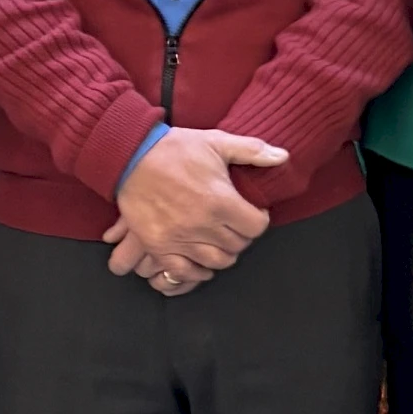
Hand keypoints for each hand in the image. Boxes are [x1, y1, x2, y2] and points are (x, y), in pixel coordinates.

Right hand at [105, 127, 287, 292]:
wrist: (130, 156)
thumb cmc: (175, 148)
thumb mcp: (216, 141)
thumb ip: (252, 151)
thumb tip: (282, 157)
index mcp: (220, 200)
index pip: (256, 227)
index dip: (259, 219)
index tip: (253, 212)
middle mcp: (202, 224)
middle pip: (238, 246)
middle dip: (242, 235)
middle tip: (236, 224)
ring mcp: (179, 238)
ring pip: (216, 262)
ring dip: (223, 254)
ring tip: (221, 241)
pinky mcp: (158, 245)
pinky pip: (183, 272)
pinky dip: (196, 272)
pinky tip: (201, 262)